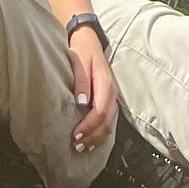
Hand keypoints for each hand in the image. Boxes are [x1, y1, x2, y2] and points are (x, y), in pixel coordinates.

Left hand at [68, 26, 117, 155]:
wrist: (89, 40)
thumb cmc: (82, 51)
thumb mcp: (79, 62)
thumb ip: (81, 82)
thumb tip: (81, 104)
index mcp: (105, 84)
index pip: (100, 112)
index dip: (89, 126)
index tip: (75, 135)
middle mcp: (112, 93)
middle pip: (106, 122)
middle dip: (92, 137)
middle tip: (76, 146)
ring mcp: (112, 98)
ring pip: (109, 125)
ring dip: (96, 138)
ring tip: (82, 147)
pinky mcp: (108, 101)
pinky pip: (108, 122)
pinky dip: (100, 134)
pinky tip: (90, 141)